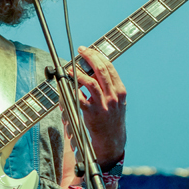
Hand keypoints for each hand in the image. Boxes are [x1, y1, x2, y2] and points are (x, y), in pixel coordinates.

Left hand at [74, 46, 126, 164]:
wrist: (111, 138)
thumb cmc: (112, 117)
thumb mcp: (117, 100)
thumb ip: (108, 85)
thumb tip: (93, 68)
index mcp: (120, 91)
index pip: (110, 67)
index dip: (98, 56)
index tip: (89, 50)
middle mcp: (113, 96)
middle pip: (101, 71)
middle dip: (90, 57)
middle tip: (81, 51)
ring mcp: (103, 105)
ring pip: (91, 83)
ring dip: (79, 73)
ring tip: (71, 68)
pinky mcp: (92, 113)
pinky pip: (80, 98)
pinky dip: (73, 89)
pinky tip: (68, 84)